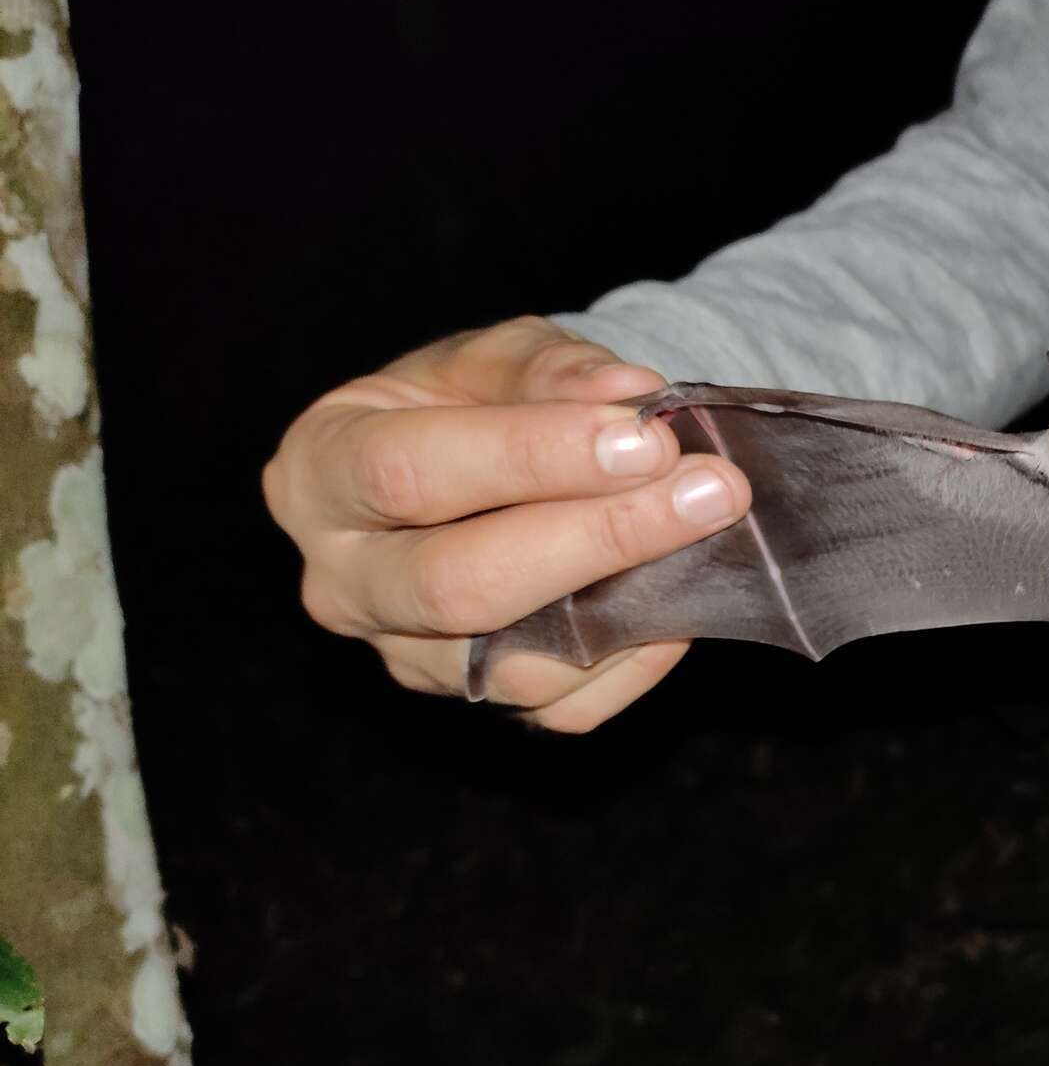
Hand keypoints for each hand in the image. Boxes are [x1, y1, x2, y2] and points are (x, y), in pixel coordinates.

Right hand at [262, 316, 750, 730]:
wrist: (477, 465)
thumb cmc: (471, 402)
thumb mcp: (496, 357)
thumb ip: (554, 371)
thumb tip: (630, 398)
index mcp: (321, 471)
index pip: (409, 474)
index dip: (532, 457)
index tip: (645, 438)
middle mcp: (344, 581)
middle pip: (458, 585)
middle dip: (597, 536)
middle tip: (707, 491)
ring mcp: (404, 655)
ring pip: (515, 664)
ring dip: (633, 600)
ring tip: (711, 530)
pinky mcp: (473, 700)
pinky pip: (561, 707)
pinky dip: (636, 659)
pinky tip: (681, 599)